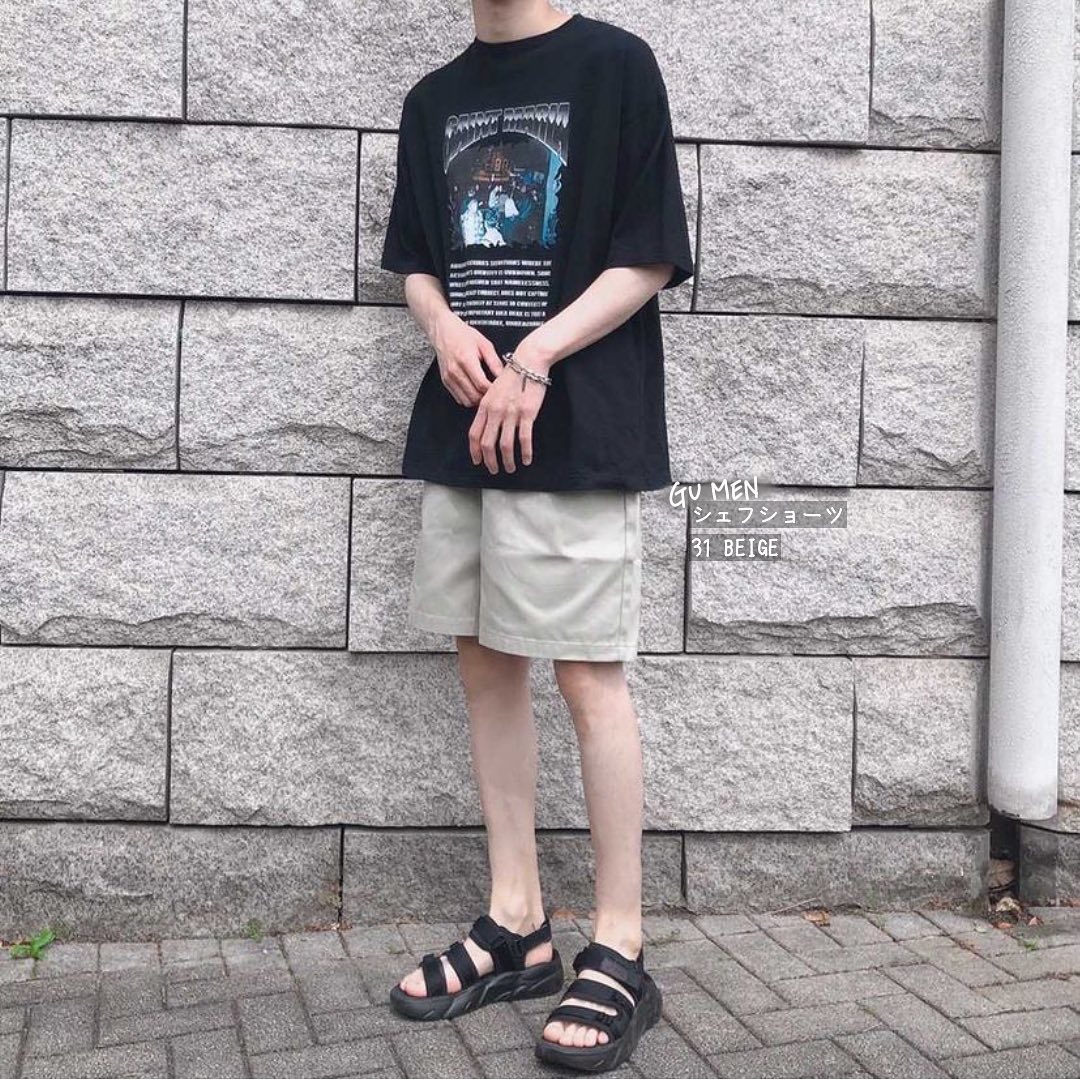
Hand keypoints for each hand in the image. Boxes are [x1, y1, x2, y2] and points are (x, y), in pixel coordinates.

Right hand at [432, 312, 503, 406]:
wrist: (443, 331)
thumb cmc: (463, 335)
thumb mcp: (484, 344)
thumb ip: (494, 362)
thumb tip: (504, 376)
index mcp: (466, 360)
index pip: (481, 385)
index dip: (493, 390)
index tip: (501, 389)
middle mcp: (455, 371)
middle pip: (474, 396)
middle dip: (487, 397)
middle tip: (495, 393)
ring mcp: (449, 378)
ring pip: (466, 401)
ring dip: (478, 400)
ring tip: (486, 393)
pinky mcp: (446, 382)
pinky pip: (459, 399)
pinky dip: (469, 399)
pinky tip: (475, 391)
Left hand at [468, 351, 550, 473]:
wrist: (528, 362)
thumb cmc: (512, 376)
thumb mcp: (493, 391)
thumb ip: (488, 408)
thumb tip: (487, 426)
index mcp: (485, 406)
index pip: (474, 433)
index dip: (475, 450)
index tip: (478, 461)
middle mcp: (495, 411)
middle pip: (487, 443)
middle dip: (490, 461)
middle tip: (494, 470)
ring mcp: (511, 413)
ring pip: (505, 445)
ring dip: (507, 461)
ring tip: (511, 468)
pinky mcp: (527, 414)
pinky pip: (524, 438)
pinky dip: (525, 452)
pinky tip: (526, 459)